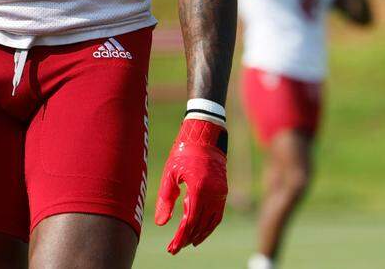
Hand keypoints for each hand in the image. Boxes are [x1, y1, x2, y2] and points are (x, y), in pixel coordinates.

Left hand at [154, 118, 227, 253]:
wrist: (204, 136)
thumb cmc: (183, 152)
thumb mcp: (170, 174)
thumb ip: (166, 199)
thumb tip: (161, 224)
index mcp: (198, 189)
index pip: (190, 221)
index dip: (180, 237)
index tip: (172, 248)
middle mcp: (213, 194)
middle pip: (200, 224)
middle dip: (187, 238)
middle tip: (175, 248)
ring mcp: (220, 193)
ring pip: (212, 222)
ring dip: (201, 234)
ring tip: (188, 242)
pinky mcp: (223, 190)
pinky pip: (218, 213)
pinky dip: (210, 224)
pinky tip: (202, 229)